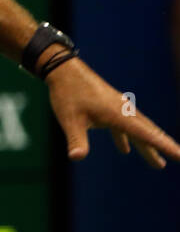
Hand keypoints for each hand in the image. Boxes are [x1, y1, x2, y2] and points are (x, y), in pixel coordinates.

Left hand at [45, 56, 179, 167]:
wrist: (63, 68)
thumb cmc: (66, 93)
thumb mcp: (70, 119)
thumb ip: (76, 139)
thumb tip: (76, 157)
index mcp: (118, 115)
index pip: (146, 135)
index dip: (164, 146)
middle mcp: (123, 110)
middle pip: (148, 132)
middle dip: (162, 147)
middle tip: (178, 158)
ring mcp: (117, 106)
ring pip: (137, 129)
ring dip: (146, 145)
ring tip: (158, 163)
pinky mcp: (108, 105)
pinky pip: (122, 124)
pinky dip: (126, 137)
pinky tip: (124, 149)